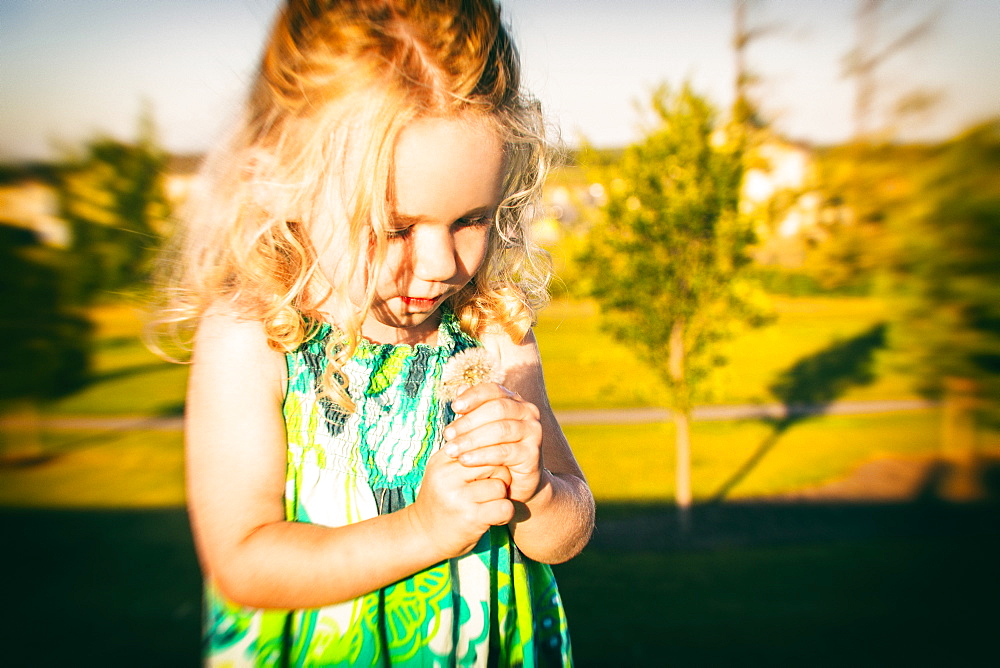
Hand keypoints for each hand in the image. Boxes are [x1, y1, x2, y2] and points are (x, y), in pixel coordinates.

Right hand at [408, 448, 513, 559]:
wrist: (423, 536)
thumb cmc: (441, 499)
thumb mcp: (444, 472)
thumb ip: (464, 454)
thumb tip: (493, 434)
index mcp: (442, 461)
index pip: (480, 444)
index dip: (492, 457)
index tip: (490, 469)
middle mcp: (447, 477)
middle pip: (494, 463)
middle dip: (500, 475)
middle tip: (491, 488)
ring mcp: (458, 498)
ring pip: (500, 486)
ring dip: (501, 497)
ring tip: (488, 503)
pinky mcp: (471, 518)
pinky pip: (504, 507)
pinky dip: (505, 513)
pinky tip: (494, 516)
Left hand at [444, 383, 543, 503]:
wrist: (515, 484)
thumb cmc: (495, 452)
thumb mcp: (481, 429)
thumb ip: (473, 410)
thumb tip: (460, 387)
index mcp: (515, 401)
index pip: (493, 390)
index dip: (473, 396)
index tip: (454, 407)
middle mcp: (528, 412)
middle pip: (496, 409)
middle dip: (469, 422)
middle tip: (448, 435)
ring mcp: (533, 432)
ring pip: (500, 430)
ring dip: (472, 440)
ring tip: (451, 450)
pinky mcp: (533, 454)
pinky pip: (505, 452)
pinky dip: (482, 456)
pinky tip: (465, 460)